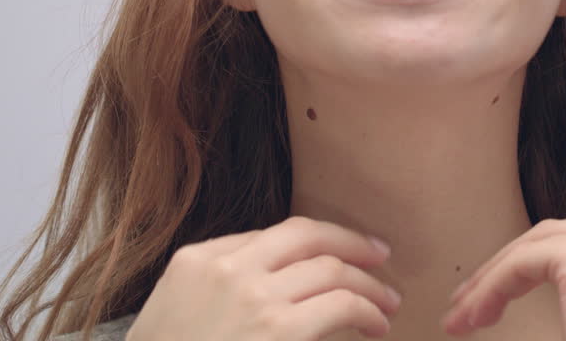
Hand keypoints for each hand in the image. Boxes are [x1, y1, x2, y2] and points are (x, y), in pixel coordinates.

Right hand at [127, 216, 401, 339]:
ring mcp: (255, 298)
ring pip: (332, 271)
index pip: (274, 235)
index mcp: (200, 258)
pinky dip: (367, 311)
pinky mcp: (280, 332)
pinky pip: (340, 305)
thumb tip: (281, 276)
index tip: (342, 249)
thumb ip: (220, 281)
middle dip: (354, 245)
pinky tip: (375, 325)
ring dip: (369, 286)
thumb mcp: (178, 306)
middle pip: (310, 238)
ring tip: (387, 303)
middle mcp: (229, 269)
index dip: (318, 239)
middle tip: (381, 257)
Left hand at [440, 218, 565, 340]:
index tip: (504, 297)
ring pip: (535, 247)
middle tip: (472, 305)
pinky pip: (521, 264)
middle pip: (558, 236)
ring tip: (462, 316)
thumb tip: (531, 272)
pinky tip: (476, 317)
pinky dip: (491, 288)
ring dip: (492, 281)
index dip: (537, 264)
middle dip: (508, 270)